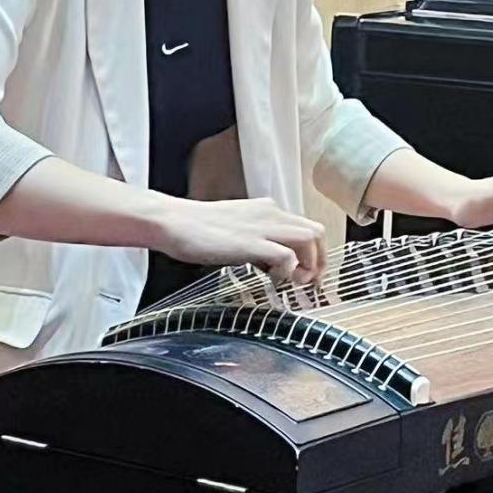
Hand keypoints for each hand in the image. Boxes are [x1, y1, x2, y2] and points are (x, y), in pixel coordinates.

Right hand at [154, 196, 326, 283]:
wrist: (173, 221)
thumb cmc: (197, 228)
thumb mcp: (238, 229)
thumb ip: (258, 241)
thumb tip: (272, 263)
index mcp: (267, 210)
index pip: (306, 227)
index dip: (313, 252)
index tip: (306, 272)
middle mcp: (271, 214)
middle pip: (316, 232)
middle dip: (318, 259)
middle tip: (306, 281)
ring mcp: (262, 227)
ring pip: (309, 239)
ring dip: (309, 264)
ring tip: (293, 281)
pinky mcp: (251, 243)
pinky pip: (287, 256)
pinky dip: (288, 270)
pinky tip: (273, 279)